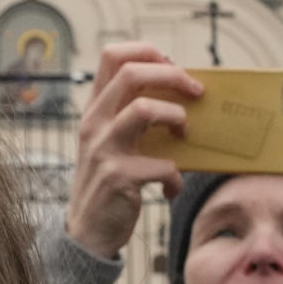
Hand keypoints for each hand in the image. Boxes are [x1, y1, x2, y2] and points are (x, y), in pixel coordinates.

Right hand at [62, 43, 200, 258]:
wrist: (86, 232)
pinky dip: (175, 177)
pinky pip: (163, 164)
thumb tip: (182, 93)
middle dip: (173, 75)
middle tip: (196, 92)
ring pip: (146, 109)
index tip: (172, 67)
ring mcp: (104, 148)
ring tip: (184, 136)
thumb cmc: (108, 181)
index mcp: (95, 108)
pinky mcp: (118, 177)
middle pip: (132, 73)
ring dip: (177, 118)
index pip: (112, 54)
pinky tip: (170, 188)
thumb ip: (133, 115)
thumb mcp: (111, 141)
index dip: (148, 52)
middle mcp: (94, 122)